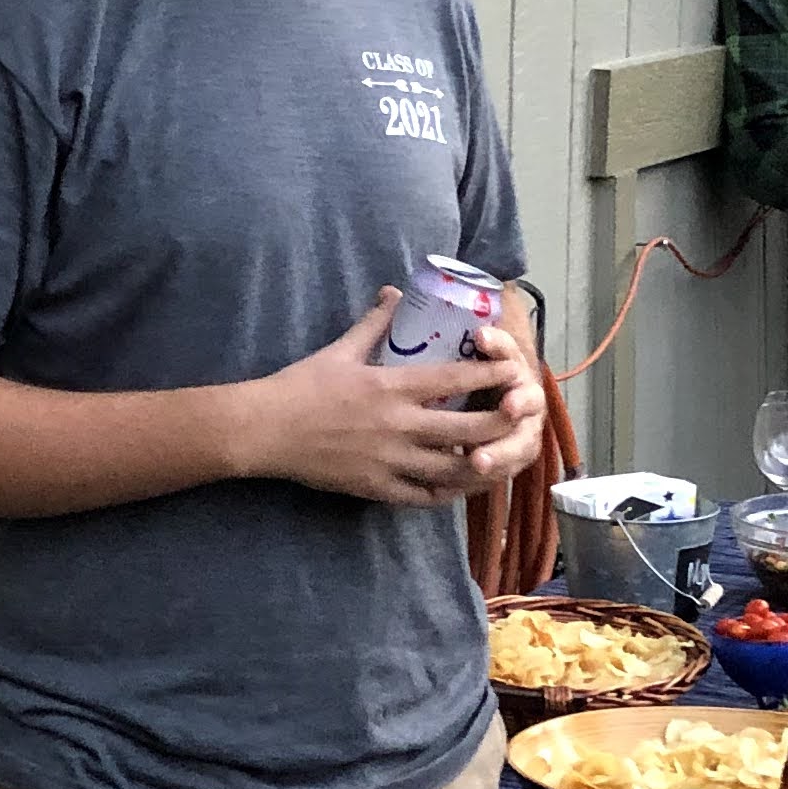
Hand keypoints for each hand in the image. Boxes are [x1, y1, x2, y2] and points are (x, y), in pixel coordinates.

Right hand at [245, 295, 547, 507]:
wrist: (265, 430)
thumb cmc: (301, 386)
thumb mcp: (341, 349)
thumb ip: (375, 323)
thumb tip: (394, 292)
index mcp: (391, 387)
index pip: (455, 380)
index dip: (490, 375)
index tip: (515, 370)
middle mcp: (398, 426)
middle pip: (467, 429)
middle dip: (501, 423)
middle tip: (522, 417)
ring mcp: (389, 461)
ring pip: (452, 469)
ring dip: (483, 463)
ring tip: (503, 457)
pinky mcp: (375, 488)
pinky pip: (422, 496)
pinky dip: (447, 492)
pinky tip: (461, 486)